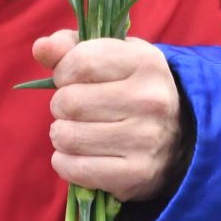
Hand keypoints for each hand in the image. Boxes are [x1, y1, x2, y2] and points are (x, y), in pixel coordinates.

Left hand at [34, 31, 185, 202]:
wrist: (179, 139)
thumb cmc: (132, 89)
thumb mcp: (112, 57)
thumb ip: (73, 47)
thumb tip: (41, 47)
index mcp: (146, 62)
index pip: (81, 62)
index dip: (63, 71)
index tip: (69, 79)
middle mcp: (150, 100)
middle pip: (70, 102)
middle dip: (61, 106)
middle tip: (74, 109)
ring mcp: (145, 139)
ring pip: (68, 137)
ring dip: (61, 135)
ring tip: (75, 131)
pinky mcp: (136, 174)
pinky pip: (76, 169)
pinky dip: (65, 162)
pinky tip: (77, 154)